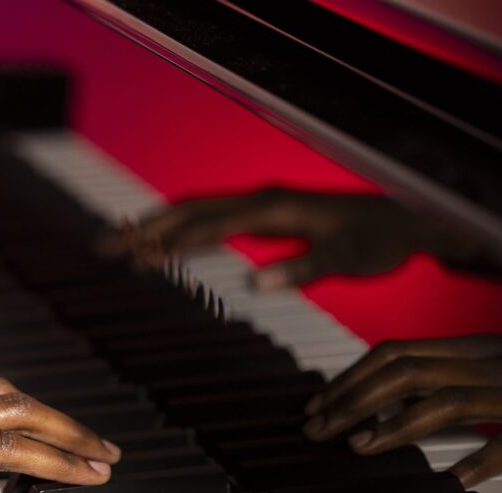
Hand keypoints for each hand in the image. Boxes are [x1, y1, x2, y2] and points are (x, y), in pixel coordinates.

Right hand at [100, 189, 470, 289]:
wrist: (403, 219)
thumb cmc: (377, 241)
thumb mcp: (348, 259)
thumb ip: (303, 268)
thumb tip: (255, 284)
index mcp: (272, 208)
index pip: (208, 227)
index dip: (170, 244)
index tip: (135, 263)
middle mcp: (258, 199)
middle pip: (185, 210)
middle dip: (140, 229)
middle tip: (99, 248)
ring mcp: (257, 202)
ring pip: (190, 209)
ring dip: (150, 225)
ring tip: (112, 243)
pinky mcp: (260, 211)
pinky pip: (206, 215)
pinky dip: (174, 226)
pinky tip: (159, 240)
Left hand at [301, 336, 501, 486]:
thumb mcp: (487, 372)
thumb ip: (440, 382)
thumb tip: (376, 403)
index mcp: (475, 348)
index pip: (395, 353)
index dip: (349, 378)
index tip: (316, 405)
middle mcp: (492, 361)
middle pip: (406, 372)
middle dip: (352, 401)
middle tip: (317, 430)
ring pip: (448, 401)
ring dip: (395, 425)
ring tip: (357, 447)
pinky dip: (480, 460)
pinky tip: (452, 481)